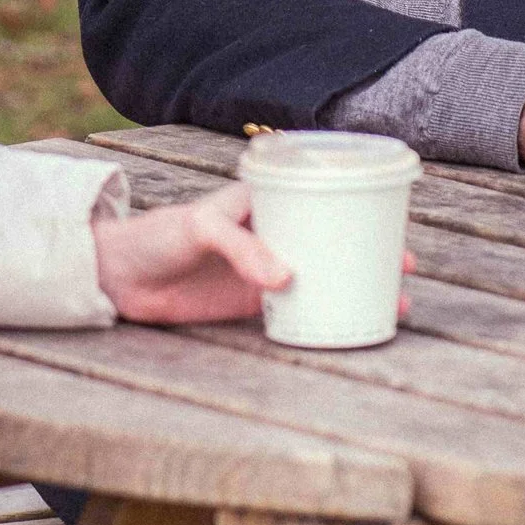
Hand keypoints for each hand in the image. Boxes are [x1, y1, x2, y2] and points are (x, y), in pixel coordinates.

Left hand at [92, 183, 415, 324]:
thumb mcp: (199, 227)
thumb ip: (240, 247)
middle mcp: (271, 233)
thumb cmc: (156, 234)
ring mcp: (264, 268)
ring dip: (356, 287)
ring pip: (323, 275)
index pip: (320, 197)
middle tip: (406, 272)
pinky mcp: (251, 302)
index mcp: (264, 201)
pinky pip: (297, 309)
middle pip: (332, 239)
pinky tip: (349, 326)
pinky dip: (325, 315)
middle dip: (372, 253)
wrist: (117, 276)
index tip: (394, 228)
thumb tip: (287, 278)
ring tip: (393, 306)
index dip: (359, 210)